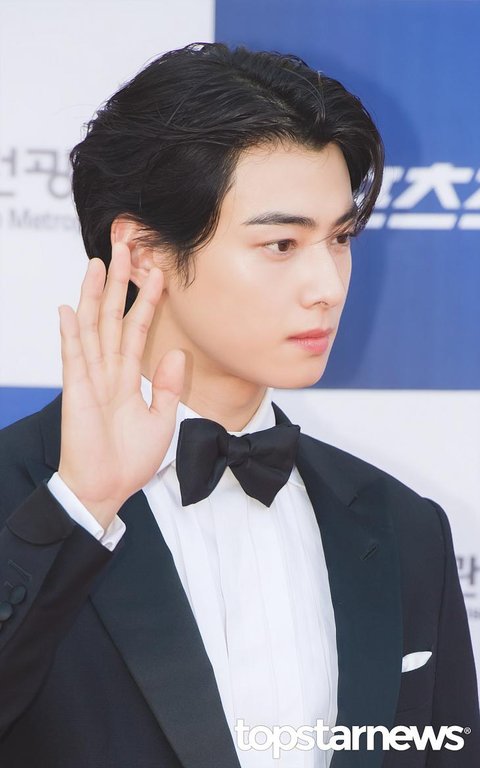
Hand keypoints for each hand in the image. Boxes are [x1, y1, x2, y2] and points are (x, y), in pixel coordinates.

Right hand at [57, 242, 184, 528]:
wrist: (106, 488)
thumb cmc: (128, 459)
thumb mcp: (162, 419)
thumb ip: (169, 387)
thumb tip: (177, 353)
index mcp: (126, 377)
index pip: (137, 328)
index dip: (147, 300)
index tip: (158, 272)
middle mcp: (107, 371)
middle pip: (112, 317)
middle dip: (119, 283)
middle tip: (125, 248)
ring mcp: (90, 379)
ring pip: (92, 328)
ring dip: (94, 295)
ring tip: (98, 263)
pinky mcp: (77, 393)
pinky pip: (73, 358)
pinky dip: (71, 333)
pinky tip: (69, 308)